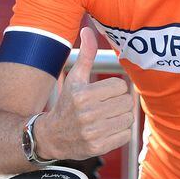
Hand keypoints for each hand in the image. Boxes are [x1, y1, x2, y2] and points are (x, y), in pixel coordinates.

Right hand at [37, 28, 134, 159]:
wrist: (52, 137)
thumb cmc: (67, 103)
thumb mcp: (74, 79)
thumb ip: (85, 55)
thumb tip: (88, 30)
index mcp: (82, 95)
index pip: (120, 86)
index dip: (115, 89)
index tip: (104, 93)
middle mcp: (87, 114)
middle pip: (127, 102)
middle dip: (120, 103)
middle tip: (107, 106)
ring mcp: (93, 132)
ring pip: (128, 119)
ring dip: (121, 117)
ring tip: (107, 117)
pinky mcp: (98, 148)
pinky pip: (125, 135)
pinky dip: (120, 132)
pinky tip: (106, 130)